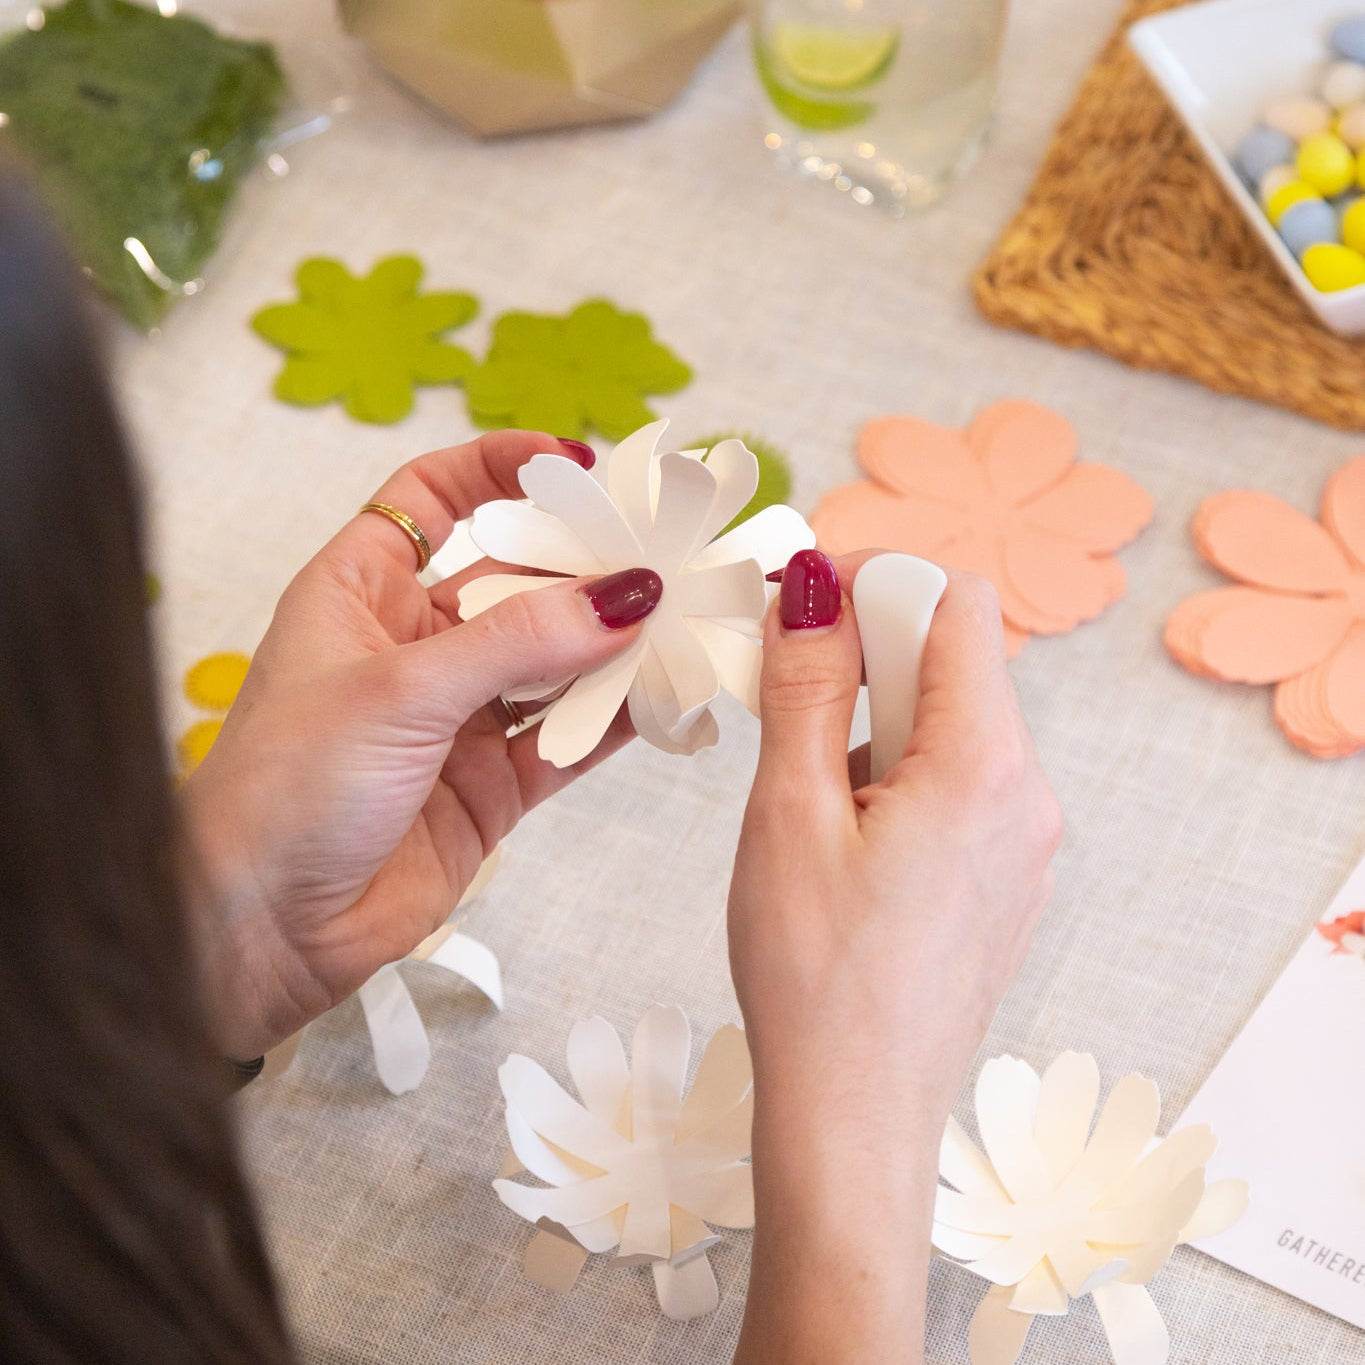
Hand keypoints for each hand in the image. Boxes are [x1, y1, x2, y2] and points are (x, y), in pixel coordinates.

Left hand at [181, 431, 658, 1059]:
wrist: (263, 931)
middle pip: (517, 580)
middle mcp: (414, 646)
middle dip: (586, 565)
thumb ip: (519, 641)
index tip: (575, 464)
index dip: (501, 469)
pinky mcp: (492, 785)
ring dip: (611, 645)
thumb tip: (623, 594)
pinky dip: (614, 720)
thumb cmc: (284, 791)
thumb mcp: (401, 690)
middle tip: (661, 553)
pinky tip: (661, 698)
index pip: (433, 498)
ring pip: (553, 661)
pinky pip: (567, 738)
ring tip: (680, 622)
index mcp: (362, 591)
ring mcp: (458, 717)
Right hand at [728, 549, 1062, 1364]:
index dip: (878, 579)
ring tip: (807, 793)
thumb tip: (813, 584)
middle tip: (784, 694)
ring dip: (876, 718)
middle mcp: (1027, 795)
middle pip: (957, 659)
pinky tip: (842, 833)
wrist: (854, 1117)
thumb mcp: (790, 811)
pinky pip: (960, 781)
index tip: (802, 602)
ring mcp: (1024, 842)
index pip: (957, 603)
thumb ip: (808, 684)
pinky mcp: (1004, 877)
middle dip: (867, 652)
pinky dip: (898, 771)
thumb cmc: (815, 977)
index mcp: (985, 765)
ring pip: (953, 722)